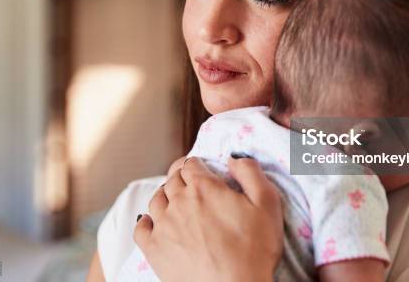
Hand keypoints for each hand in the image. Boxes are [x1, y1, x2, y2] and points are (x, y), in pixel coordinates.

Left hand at [134, 156, 282, 281]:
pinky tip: (154, 222)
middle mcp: (179, 202)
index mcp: (204, 188)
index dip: (196, 164)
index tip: (200, 168)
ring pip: (156, 199)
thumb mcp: (267, 204)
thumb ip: (251, 173)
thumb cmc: (254, 250)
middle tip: (188, 180)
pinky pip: (141, 228)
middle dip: (181, 176)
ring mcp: (164, 226)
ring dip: (165, 195)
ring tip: (174, 200)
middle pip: (173, 179)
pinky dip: (146, 221)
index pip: (191, 164)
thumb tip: (234, 158)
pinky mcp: (155, 249)